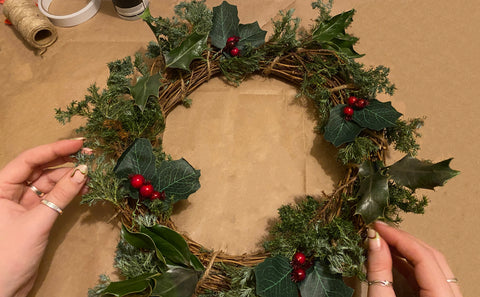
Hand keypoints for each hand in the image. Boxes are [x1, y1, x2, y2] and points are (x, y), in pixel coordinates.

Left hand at [0, 139, 88, 296]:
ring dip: (70, 177)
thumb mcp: (38, 221)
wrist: (3, 289)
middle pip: (40, 168)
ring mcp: (22, 204)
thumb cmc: (9, 256)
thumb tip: (83, 171)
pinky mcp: (34, 216)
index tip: (79, 143)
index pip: (29, 160)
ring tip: (91, 173)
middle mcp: (9, 191)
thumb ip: (61, 195)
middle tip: (91, 154)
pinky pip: (53, 197)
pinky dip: (68, 192)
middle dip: (65, 161)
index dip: (55, 148)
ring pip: (49, 183)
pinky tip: (84, 187)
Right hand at [367, 221, 461, 296]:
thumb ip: (379, 270)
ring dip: (406, 251)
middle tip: (379, 230)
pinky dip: (409, 265)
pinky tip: (391, 258)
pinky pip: (428, 277)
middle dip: (403, 241)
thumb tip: (374, 240)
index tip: (378, 227)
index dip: (399, 238)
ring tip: (383, 241)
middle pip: (431, 257)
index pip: (423, 256)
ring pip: (431, 265)